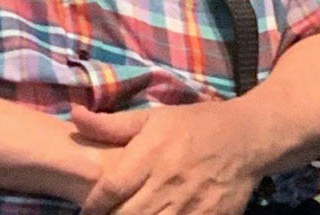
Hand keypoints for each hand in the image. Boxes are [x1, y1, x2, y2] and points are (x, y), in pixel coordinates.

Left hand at [72, 102, 264, 214]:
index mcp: (150, 155)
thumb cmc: (192, 124)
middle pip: (129, 213)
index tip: (85, 210)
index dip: (94, 204)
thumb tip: (74, 115)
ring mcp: (191, 206)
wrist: (245, 138)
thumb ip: (111, 124)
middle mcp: (167, 183)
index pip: (112, 187)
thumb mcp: (152, 116)